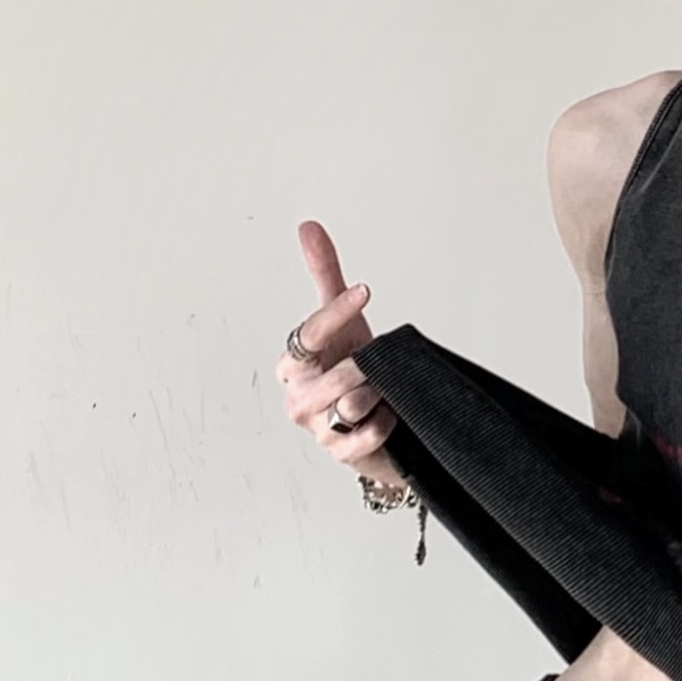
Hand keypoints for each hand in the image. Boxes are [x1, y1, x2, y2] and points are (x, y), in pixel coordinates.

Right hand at [275, 219, 406, 492]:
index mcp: (292, 364)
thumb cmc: (351, 366)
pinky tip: (389, 412)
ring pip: (353, 404)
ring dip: (378, 392)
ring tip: (384, 388)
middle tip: (377, 360)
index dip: (336, 312)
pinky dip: (385, 420)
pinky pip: (368, 433)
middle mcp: (298, 397)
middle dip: (365, 365)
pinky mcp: (340, 453)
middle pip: (335, 375)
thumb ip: (325, 275)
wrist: (372, 420)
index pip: (308, 334)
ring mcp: (317, 428)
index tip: (365, 291)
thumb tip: (309, 227)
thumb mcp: (343, 322)